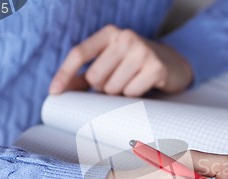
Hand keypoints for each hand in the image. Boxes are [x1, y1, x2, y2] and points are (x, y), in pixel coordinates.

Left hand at [49, 25, 192, 96]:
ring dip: (119, 93)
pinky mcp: (155, 67)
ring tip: (131, 82)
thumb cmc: (135, 65)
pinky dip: (134, 95)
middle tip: (116, 82)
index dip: (65, 73)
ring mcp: (142, 51)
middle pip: (95, 77)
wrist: (173, 64)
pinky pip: (131, 93)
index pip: (79, 53)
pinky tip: (143, 85)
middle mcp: (125, 37)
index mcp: (110, 33)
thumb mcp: (110, 63)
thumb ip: (85, 74)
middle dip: (101, 87)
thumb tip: (61, 89)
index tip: (54, 92)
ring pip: (112, 88)